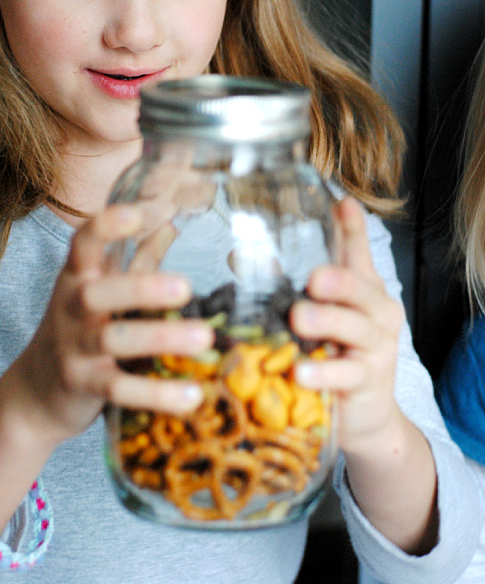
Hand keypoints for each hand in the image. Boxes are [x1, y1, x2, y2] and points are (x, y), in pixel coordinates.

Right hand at [15, 204, 211, 446]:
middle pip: (98, 294)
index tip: (135, 214)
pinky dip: (156, 393)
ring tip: (205, 339)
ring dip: (160, 337)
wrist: (36, 391)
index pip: (83, 243)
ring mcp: (74, 349)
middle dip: (140, 289)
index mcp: (77, 277)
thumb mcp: (101, 289)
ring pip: (112, 340)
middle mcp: (70, 309)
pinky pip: (119, 388)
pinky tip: (192, 395)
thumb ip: (137, 259)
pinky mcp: (83, 386)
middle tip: (186, 287)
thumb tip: (169, 224)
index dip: (106, 226)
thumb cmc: (79, 328)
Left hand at [289, 196, 404, 454]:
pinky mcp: (368, 382)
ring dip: (326, 323)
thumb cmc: (334, 354)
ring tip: (299, 319)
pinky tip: (302, 372)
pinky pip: (347, 375)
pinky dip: (324, 372)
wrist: (364, 415)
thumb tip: (241, 257)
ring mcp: (376, 348)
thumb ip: (288, 286)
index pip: (358, 253)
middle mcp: (376, 313)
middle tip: (314, 279)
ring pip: (356, 329)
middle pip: (362, 289)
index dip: (352, 228)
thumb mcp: (318, 316)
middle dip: (339, 281)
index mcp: (363, 290)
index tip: (342, 203)